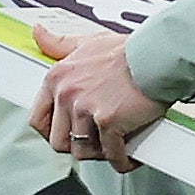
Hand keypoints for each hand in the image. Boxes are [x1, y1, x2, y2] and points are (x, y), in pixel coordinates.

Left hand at [31, 20, 162, 166]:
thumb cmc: (129, 51)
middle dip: (77, 145)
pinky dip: (121, 160)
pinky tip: (128, 156)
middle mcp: (67, 94)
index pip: (38, 118)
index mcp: (58, 77)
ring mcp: (86, 109)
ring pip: (82, 150)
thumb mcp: (88, 42)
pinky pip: (111, 153)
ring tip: (112, 147)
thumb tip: (39, 34)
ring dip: (99, 153)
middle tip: (94, 142)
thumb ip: (60, 45)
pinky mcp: (108, 122)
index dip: (52, 132)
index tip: (65, 134)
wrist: (157, 57)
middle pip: (58, 140)